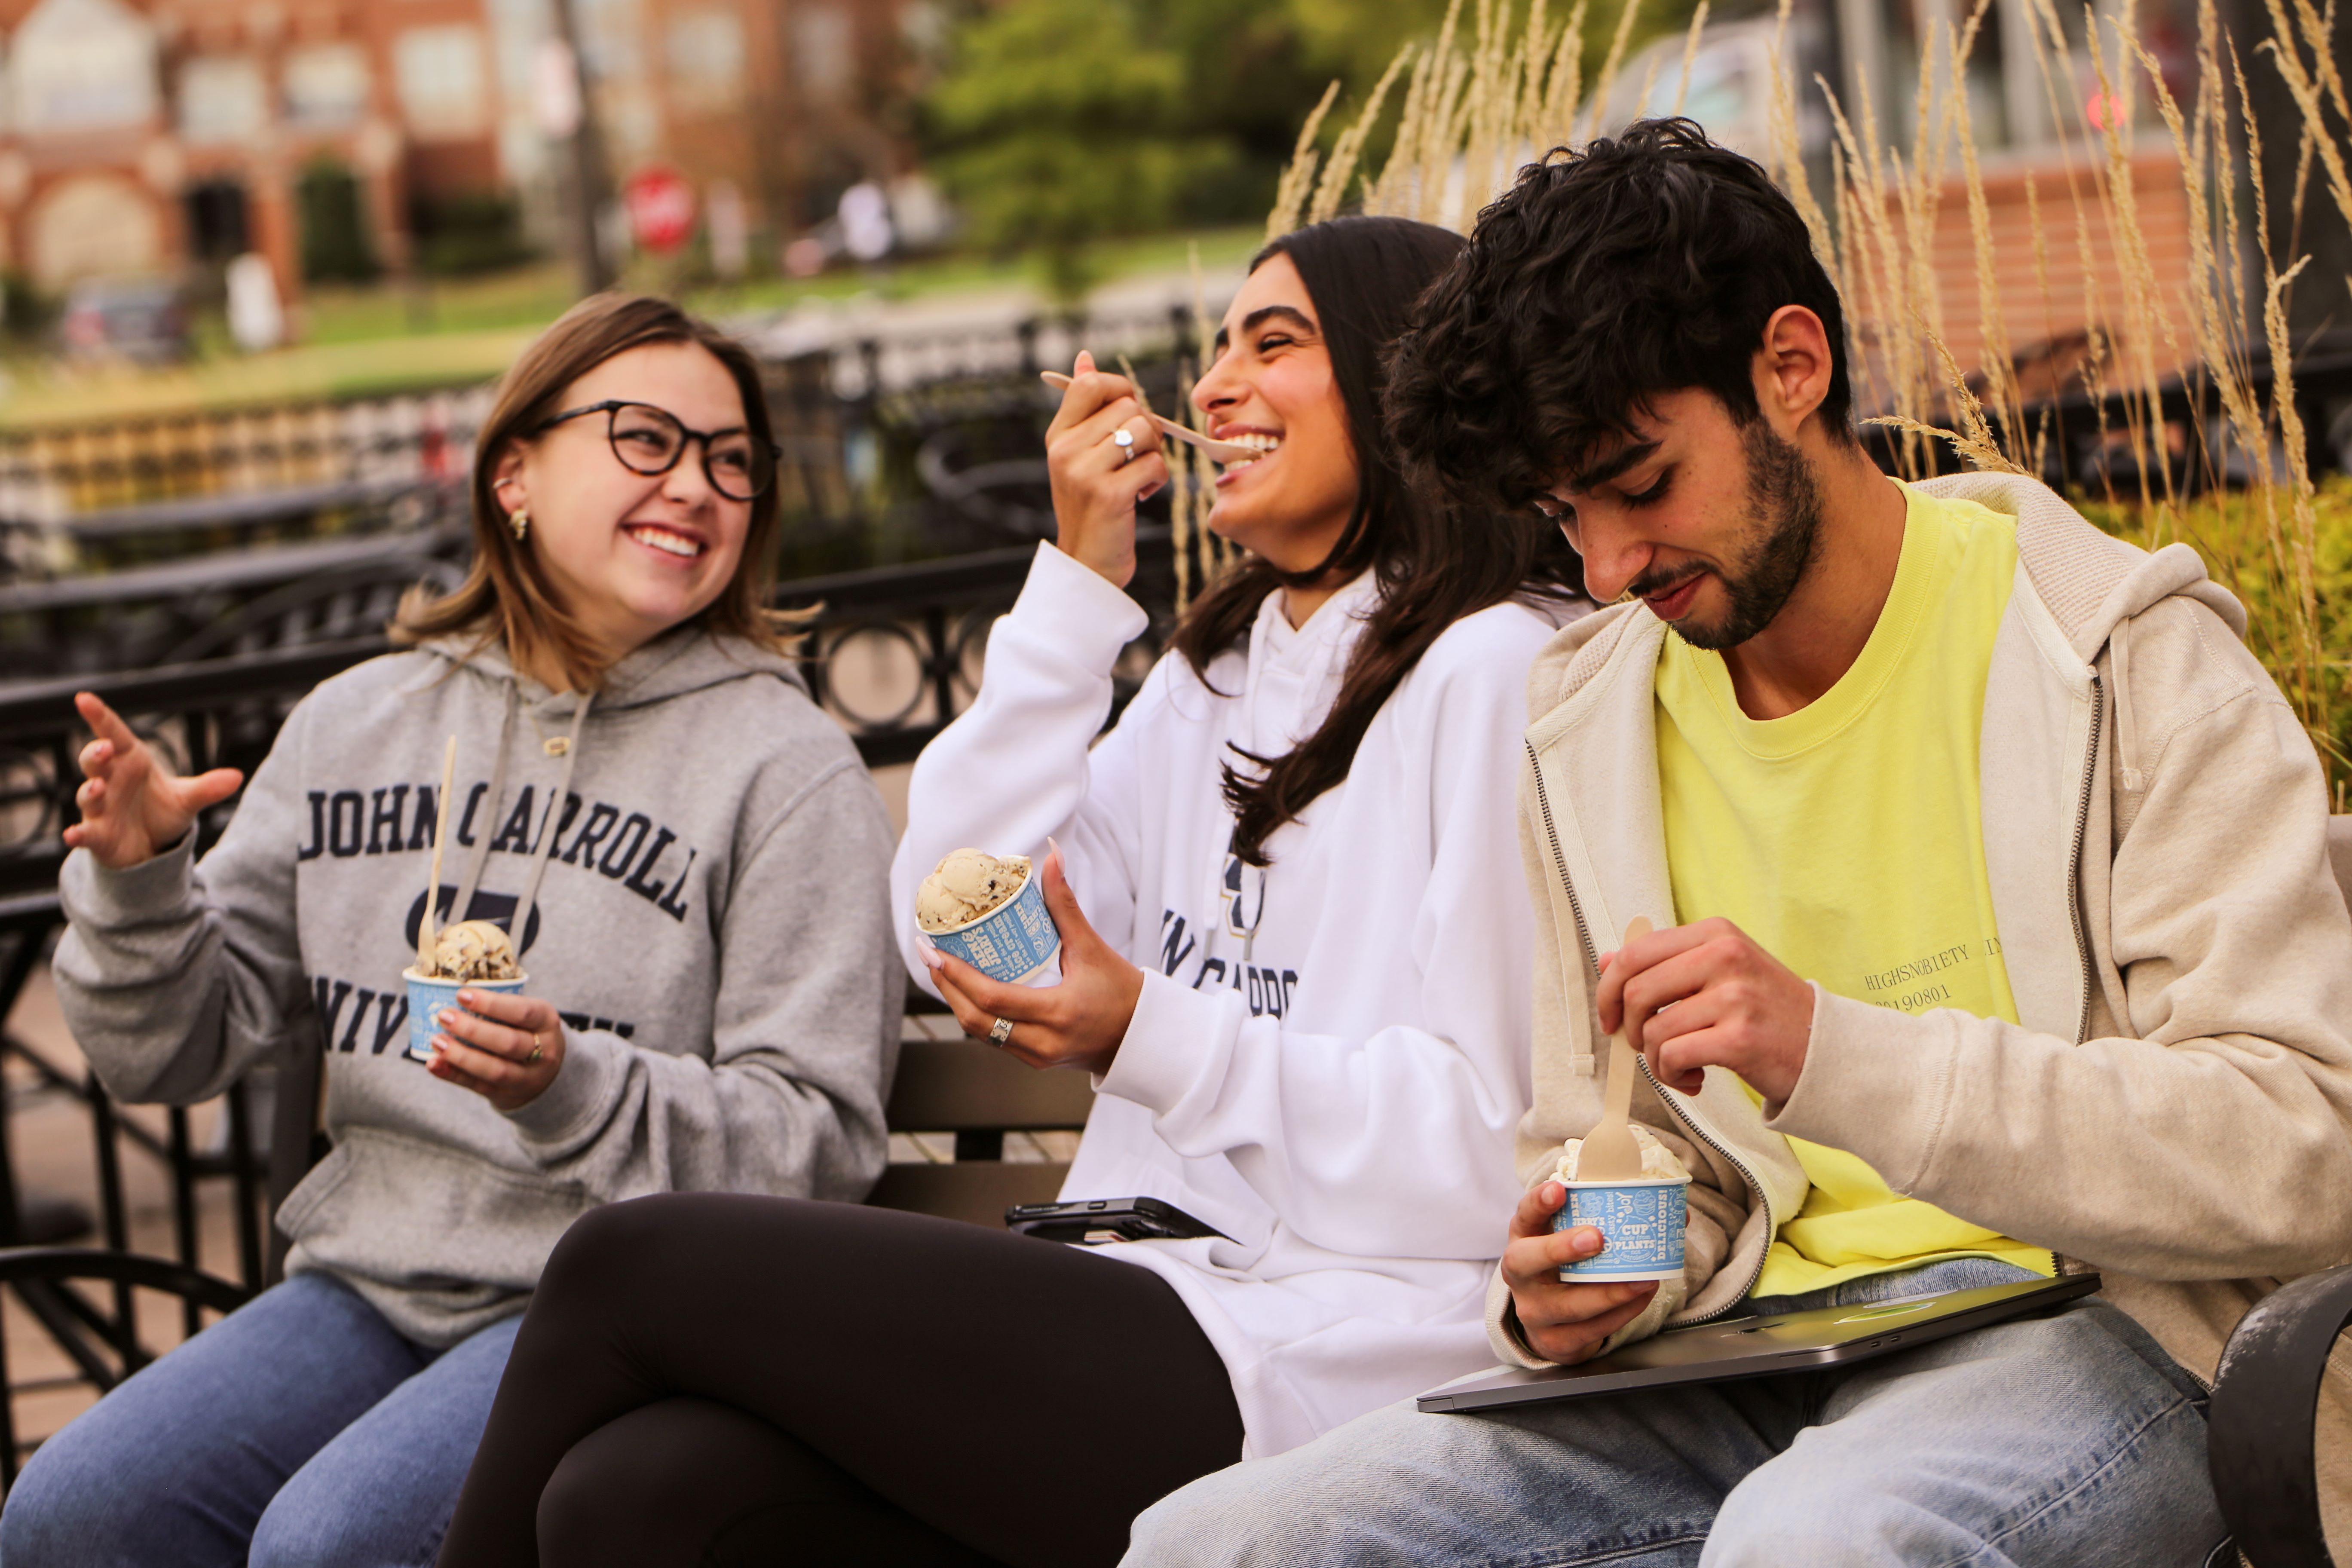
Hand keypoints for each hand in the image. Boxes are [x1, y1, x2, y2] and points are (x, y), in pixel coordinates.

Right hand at [62, 692, 243, 868]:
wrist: (154, 845)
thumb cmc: (162, 811)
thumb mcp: (187, 798)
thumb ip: (208, 787)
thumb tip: (237, 777)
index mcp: (131, 762)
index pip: (114, 734)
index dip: (99, 716)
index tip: (84, 698)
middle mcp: (110, 780)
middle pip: (94, 760)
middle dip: (96, 752)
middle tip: (105, 748)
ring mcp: (100, 808)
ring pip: (88, 794)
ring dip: (90, 790)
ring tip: (98, 787)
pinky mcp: (97, 835)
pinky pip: (84, 833)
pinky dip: (78, 834)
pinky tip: (73, 835)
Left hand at [426, 989, 564, 1110]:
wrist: (548, 1075)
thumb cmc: (528, 1033)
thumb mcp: (529, 1016)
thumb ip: (502, 1007)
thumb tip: (456, 994)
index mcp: (547, 1022)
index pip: (523, 1012)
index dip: (492, 1004)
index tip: (461, 994)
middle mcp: (543, 1052)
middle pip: (508, 1043)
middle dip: (473, 1030)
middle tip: (444, 1016)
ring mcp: (526, 1078)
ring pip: (494, 1069)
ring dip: (461, 1055)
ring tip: (437, 1040)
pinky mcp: (507, 1095)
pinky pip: (477, 1086)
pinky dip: (453, 1075)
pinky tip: (434, 1063)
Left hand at [924, 841, 1142, 1075]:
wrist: (1141, 1037)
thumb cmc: (1121, 992)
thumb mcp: (1091, 946)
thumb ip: (1064, 904)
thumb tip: (1051, 856)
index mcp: (1059, 1012)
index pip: (993, 998)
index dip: (957, 975)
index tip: (935, 950)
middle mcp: (1044, 1042)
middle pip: (976, 1020)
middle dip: (946, 986)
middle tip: (929, 955)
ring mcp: (1037, 1056)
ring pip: (981, 1033)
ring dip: (956, 1002)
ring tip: (941, 969)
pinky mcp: (1035, 1061)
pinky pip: (994, 1039)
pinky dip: (975, 1015)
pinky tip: (964, 991)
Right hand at [1044, 350, 1166, 586]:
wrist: (1087, 563)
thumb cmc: (1091, 506)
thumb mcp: (1080, 454)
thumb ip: (1084, 407)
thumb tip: (1086, 358)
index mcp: (1058, 435)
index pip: (1092, 383)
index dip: (1122, 390)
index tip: (1129, 415)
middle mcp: (1065, 449)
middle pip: (1128, 406)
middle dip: (1147, 428)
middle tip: (1138, 456)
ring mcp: (1084, 471)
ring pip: (1144, 431)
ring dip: (1155, 453)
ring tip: (1140, 475)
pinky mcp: (1107, 494)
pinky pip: (1154, 464)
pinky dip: (1158, 479)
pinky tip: (1142, 494)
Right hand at [1501, 1181, 1663, 1363]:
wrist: (1551, 1321)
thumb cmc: (1569, 1266)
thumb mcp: (1575, 1238)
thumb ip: (1611, 1221)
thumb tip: (1678, 1216)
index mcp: (1525, 1238)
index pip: (1525, 1215)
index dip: (1539, 1202)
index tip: (1560, 1189)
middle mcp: (1520, 1274)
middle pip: (1527, 1261)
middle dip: (1561, 1249)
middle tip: (1596, 1239)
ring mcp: (1534, 1310)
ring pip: (1567, 1304)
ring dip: (1609, 1293)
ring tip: (1643, 1279)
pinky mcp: (1555, 1340)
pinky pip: (1590, 1329)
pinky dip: (1620, 1314)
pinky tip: (1640, 1299)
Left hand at [1595, 917, 1814, 1103]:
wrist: (1824, 1049)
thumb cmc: (1765, 1011)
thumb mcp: (1719, 971)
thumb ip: (1665, 963)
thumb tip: (1606, 960)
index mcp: (1715, 933)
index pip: (1635, 952)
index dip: (1609, 988)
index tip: (1610, 1017)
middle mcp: (1725, 955)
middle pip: (1636, 990)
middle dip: (1631, 1028)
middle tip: (1649, 1047)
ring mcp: (1734, 996)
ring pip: (1654, 1030)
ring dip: (1656, 1060)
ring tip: (1680, 1066)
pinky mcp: (1739, 1038)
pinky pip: (1674, 1057)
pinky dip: (1673, 1075)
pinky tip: (1695, 1077)